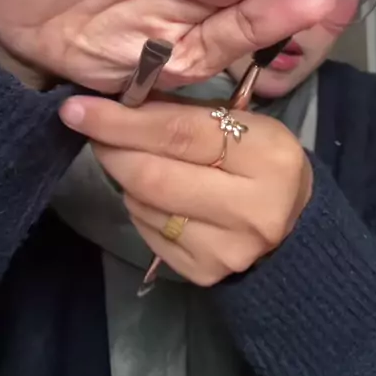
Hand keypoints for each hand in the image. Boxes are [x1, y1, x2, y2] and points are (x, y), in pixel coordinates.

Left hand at [60, 95, 311, 284]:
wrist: (294, 225)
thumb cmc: (262, 159)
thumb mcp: (241, 122)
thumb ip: (185, 114)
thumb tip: (120, 102)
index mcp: (268, 156)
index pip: (180, 134)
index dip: (124, 120)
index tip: (81, 108)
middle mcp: (252, 208)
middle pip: (154, 175)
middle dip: (113, 148)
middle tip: (91, 129)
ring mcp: (228, 248)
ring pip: (145, 205)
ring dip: (125, 176)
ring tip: (130, 156)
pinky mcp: (206, 272)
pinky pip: (149, 231)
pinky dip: (139, 205)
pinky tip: (152, 191)